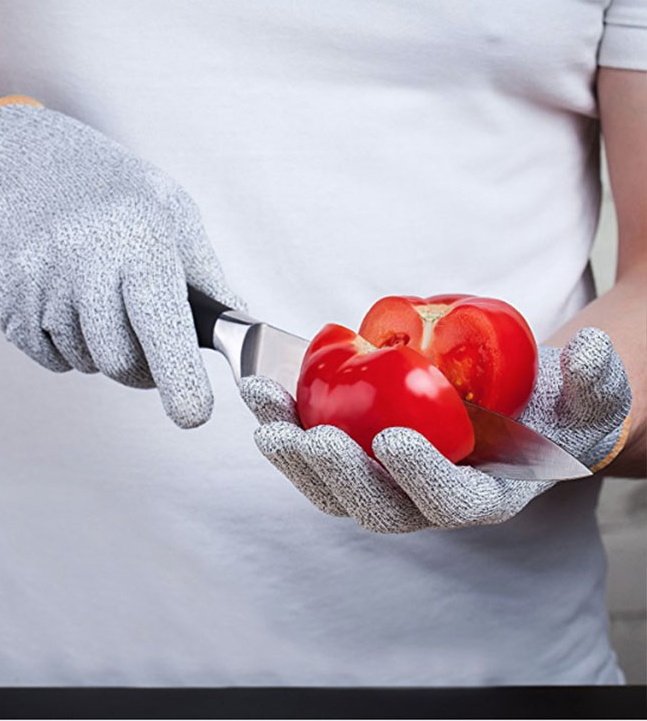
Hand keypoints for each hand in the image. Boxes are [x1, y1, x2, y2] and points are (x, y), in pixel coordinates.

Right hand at [0, 97, 242, 427]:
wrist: (11, 162)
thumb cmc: (104, 187)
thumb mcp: (168, 210)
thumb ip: (205, 273)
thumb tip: (235, 322)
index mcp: (137, 242)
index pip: (162, 324)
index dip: (179, 378)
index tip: (192, 413)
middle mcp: (83, 265)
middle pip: (122, 362)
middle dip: (143, 367)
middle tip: (146, 340)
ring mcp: (35, 286)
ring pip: (86, 362)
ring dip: (101, 348)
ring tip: (95, 295)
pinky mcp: (1, 304)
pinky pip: (49, 357)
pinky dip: (65, 343)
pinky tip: (63, 298)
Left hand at [241, 328, 631, 531]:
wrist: (517, 409)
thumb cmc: (553, 409)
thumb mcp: (589, 397)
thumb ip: (597, 382)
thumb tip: (589, 354)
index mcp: (484, 494)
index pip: (450, 502)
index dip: (422, 479)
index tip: (394, 441)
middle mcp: (428, 498)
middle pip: (377, 508)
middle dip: (340, 477)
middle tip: (311, 437)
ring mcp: (388, 480)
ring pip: (333, 488)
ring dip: (294, 455)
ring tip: (266, 417)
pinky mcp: (360, 454)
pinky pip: (317, 451)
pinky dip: (287, 424)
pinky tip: (264, 395)